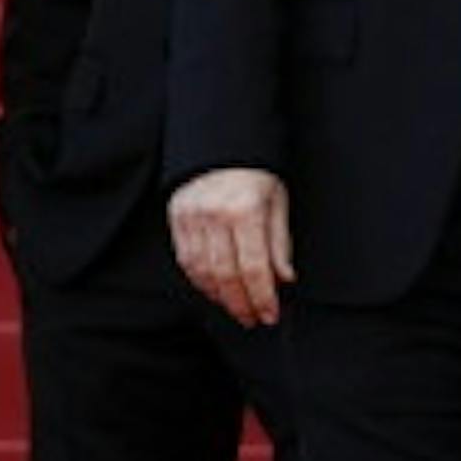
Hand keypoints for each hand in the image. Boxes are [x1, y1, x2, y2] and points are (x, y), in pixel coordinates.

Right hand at [168, 168, 293, 327]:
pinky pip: (186, 259)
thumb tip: (283, 280)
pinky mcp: (177, 216)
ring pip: (203, 271)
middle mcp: (215, 214)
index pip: (254, 267)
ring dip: (220, 297)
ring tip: (235, 308)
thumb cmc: (255, 173)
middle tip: (253, 319)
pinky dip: (200, 280)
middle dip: (242, 304)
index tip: (270, 314)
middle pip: (227, 275)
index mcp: (245, 209)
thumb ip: (279, 243)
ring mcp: (192, 215)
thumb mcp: (277, 201)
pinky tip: (214, 289)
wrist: (223, 142)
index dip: (262, 297)